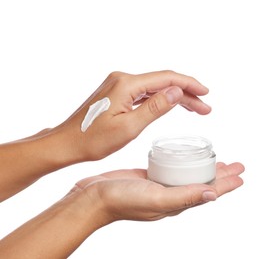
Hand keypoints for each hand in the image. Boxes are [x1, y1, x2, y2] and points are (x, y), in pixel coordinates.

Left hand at [55, 70, 210, 161]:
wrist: (68, 142)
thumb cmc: (93, 139)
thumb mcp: (129, 127)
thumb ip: (154, 107)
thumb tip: (176, 90)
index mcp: (125, 84)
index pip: (166, 78)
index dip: (188, 84)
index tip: (205, 94)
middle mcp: (122, 79)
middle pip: (162, 82)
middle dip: (185, 93)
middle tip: (204, 107)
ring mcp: (117, 86)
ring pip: (153, 88)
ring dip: (173, 97)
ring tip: (194, 108)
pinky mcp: (115, 94)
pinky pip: (143, 93)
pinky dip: (158, 99)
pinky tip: (170, 105)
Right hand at [71, 162, 243, 221]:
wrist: (94, 196)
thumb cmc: (121, 200)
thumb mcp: (155, 198)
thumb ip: (183, 197)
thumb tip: (213, 194)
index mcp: (175, 201)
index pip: (208, 191)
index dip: (227, 183)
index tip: (241, 173)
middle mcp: (169, 194)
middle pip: (201, 182)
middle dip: (219, 174)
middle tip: (234, 164)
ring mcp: (158, 185)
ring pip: (187, 175)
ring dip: (201, 167)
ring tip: (212, 160)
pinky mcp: (147, 176)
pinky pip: (170, 169)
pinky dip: (181, 163)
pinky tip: (182, 157)